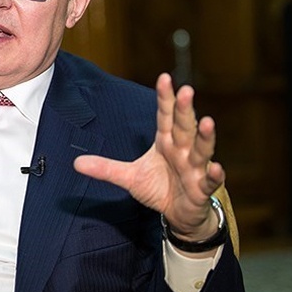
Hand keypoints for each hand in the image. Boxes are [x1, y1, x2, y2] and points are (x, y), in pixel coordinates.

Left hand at [74, 72, 223, 242]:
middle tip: (187, 90)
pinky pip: (210, 181)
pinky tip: (217, 168)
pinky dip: (215, 175)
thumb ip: (105, 168)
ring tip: (207, 121)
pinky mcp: (202, 189)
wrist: (179, 214)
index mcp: (166, 142)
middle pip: (184, 127)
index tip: (164, 78)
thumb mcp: (128, 177)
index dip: (165, 98)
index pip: (165, 116)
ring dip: (205, 136)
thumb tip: (75, 162)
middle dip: (185, 110)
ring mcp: (195, 168)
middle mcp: (183, 150)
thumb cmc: (159, 188)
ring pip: (202, 149)